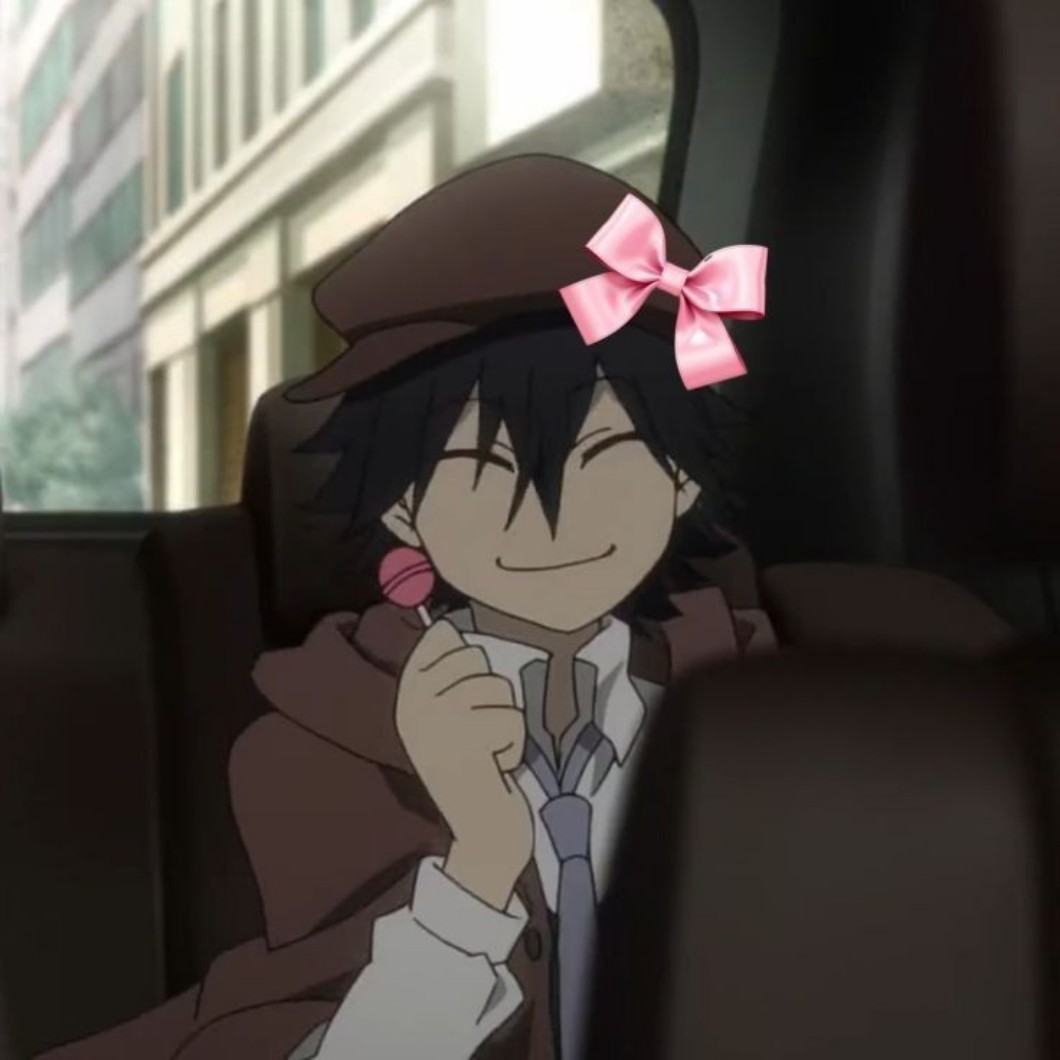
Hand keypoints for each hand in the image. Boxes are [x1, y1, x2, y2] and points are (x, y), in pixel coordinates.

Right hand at [396, 619, 533, 909]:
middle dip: (491, 696)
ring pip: (498, 689)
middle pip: (475, 659)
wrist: (479, 836)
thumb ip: (444, 672)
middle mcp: (411, 704)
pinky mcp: (465, 740)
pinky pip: (512, 718)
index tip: (460, 703)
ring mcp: (436, 722)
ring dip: (504, 724)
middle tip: (475, 734)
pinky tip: (494, 769)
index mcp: (403, 694)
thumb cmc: (470, 769)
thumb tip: (441, 625)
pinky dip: (514, 745)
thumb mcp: (447, 717)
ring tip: (485, 753)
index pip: (442, 637)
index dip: (467, 665)